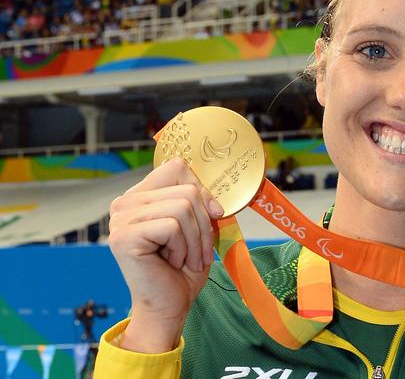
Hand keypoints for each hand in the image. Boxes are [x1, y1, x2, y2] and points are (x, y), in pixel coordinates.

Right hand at [108, 158, 222, 351]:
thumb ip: (201, 201)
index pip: (177, 167)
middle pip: (187, 189)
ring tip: (186, 258)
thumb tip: (215, 192)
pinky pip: (173, 226)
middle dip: (204, 224)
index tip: (213, 215)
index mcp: (141, 195)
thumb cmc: (183, 269)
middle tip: (198, 251)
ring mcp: (120, 219)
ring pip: (183, 207)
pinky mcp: (124, 236)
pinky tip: (171, 262)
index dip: (202, 190)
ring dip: (195, 239)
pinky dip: (183, 248)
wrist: (169, 307)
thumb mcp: (198, 227)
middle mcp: (125, 202)